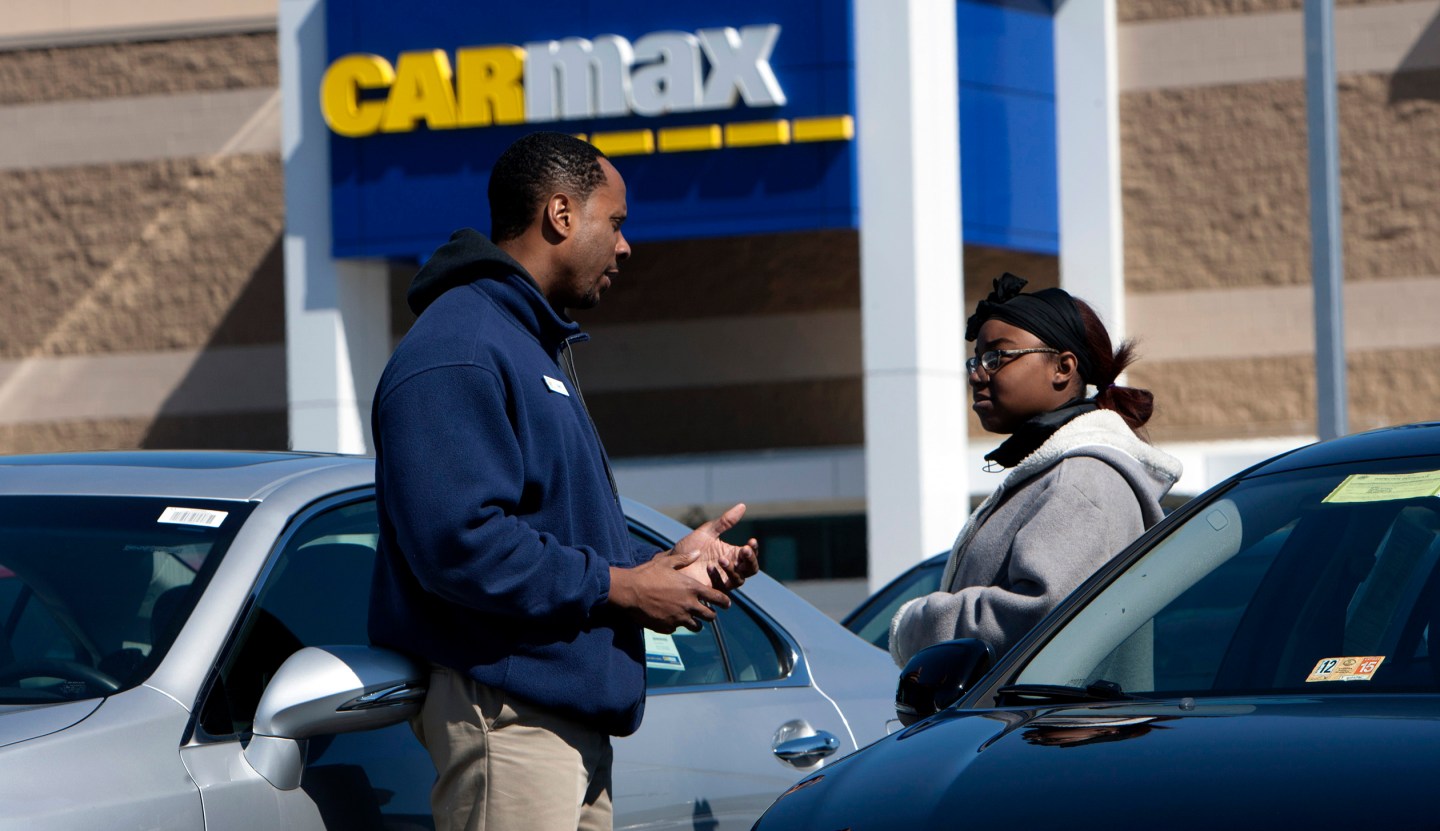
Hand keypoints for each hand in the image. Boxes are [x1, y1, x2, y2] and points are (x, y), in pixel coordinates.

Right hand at [609, 549, 730, 633]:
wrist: (628, 591)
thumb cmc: (646, 574)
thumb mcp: (666, 562)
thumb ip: (684, 559)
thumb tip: (698, 552)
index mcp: (692, 588)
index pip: (717, 598)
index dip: (724, 602)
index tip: (727, 604)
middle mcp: (689, 605)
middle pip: (710, 616)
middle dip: (711, 614)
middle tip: (708, 612)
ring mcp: (678, 618)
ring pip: (696, 627)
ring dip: (696, 623)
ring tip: (691, 619)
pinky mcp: (667, 627)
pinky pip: (677, 629)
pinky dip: (676, 625)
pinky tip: (669, 618)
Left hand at [674, 504, 759, 591]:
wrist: (672, 561)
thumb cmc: (690, 547)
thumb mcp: (708, 532)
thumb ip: (725, 521)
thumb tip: (742, 506)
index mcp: (732, 553)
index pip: (750, 553)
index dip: (754, 549)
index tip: (751, 541)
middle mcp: (731, 568)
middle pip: (751, 569)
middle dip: (750, 560)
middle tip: (745, 550)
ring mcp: (723, 579)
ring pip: (739, 579)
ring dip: (733, 569)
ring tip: (722, 558)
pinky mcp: (712, 589)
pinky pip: (722, 586)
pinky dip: (718, 576)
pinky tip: (710, 567)